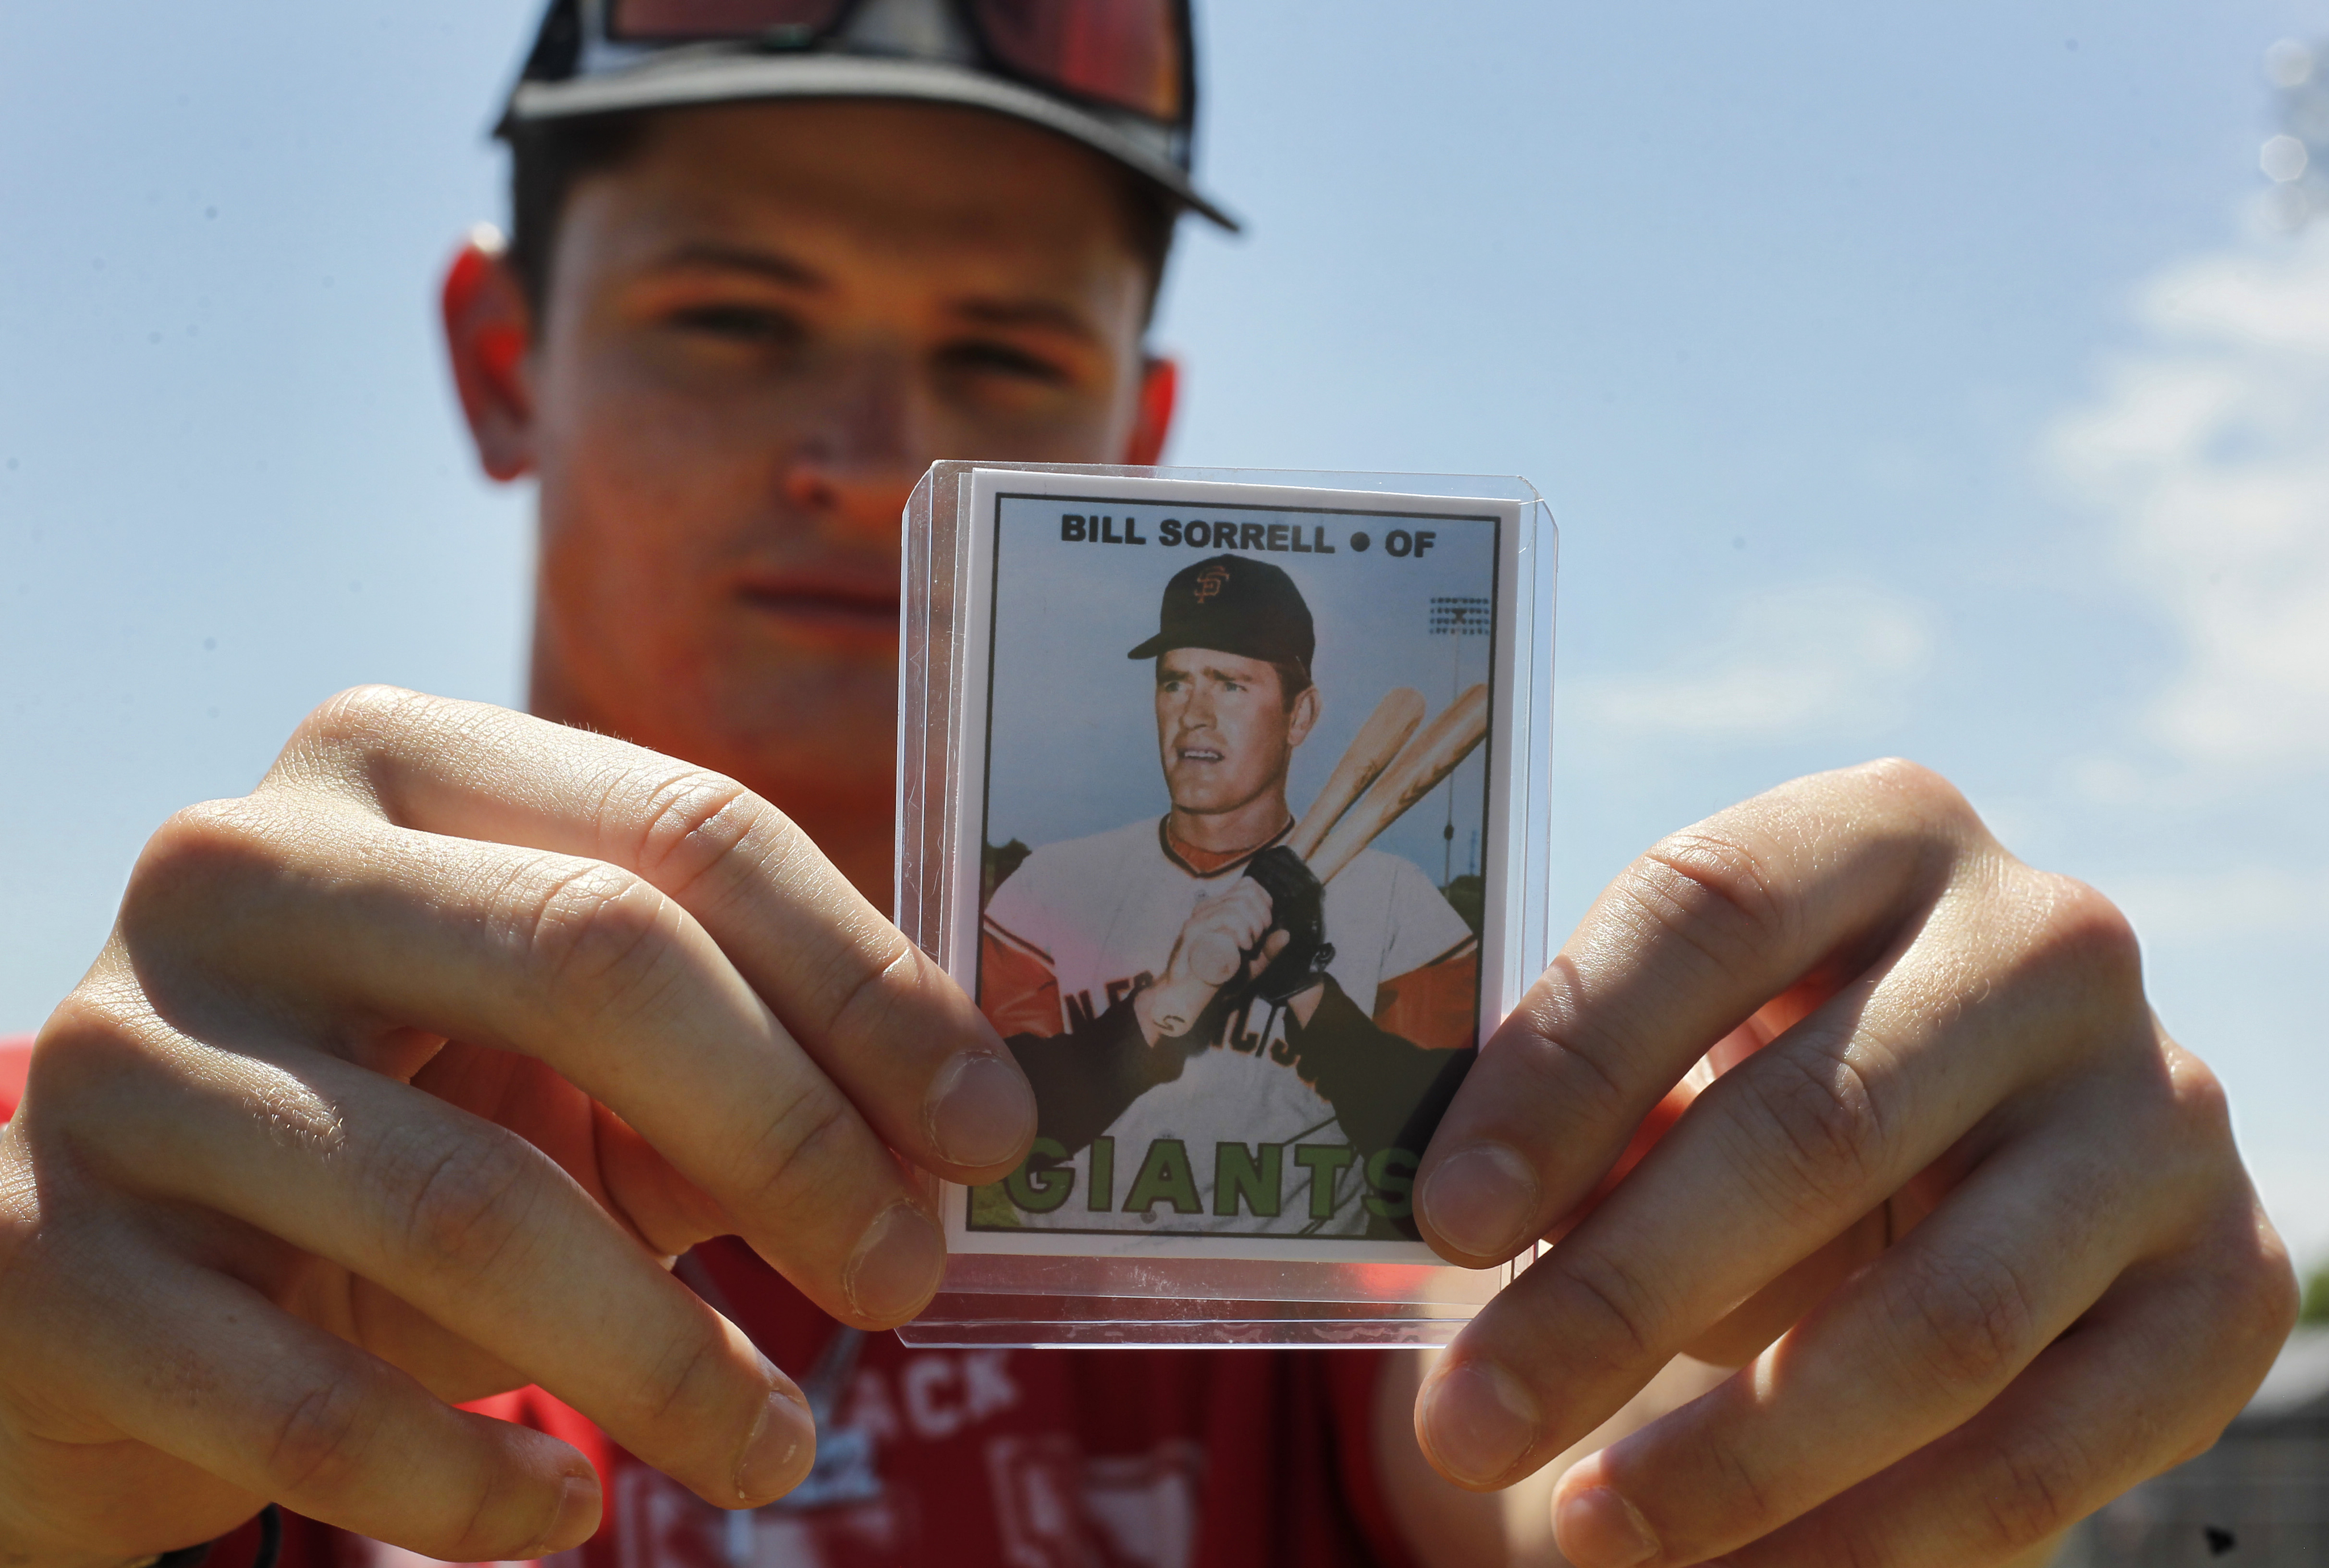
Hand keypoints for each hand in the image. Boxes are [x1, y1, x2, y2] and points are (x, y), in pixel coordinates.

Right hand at [0, 688, 1035, 1565]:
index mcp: (394, 763)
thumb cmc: (395, 1128)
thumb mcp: (560, 1066)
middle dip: (793, 1141)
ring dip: (662, 1358)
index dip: (866, 987)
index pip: (687, 830)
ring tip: (773, 1447)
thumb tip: (951, 1146)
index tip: (991, 1133)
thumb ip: (737, 1066)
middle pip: (593, 961)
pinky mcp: (46, 1264)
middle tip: (909, 1279)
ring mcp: (125, 1057)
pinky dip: (474, 1482)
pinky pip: (307, 1400)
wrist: (101, 1271)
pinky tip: (567, 1515)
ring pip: (464, 1201)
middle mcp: (242, 866)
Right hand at [1136, 880, 1277, 1038]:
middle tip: (1257, 943)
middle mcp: (1207, 908)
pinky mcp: (1192, 931)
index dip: (1265, 904)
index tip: (1264, 931)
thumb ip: (1268, 952)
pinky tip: (1244, 945)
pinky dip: (1241, 929)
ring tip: (1249, 947)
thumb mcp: (1251, 965)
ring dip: (1253, 926)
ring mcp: (1198, 918)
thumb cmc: (1219, 979)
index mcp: (1218, 908)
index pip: (1248, 886)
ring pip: (1237, 905)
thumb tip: (1286, 934)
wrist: (1190, 998)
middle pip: (1246, 894)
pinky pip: (1223, 917)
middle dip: (1262, 918)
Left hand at [1407, 760, 2295, 1566]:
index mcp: (1882, 830)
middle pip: (1812, 1131)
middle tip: (1468, 1417)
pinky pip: (2045, 1448)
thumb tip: (1452, 1222)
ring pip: (1936, 1321)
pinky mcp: (2224, 1279)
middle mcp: (2046, 942)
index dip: (1566, 1072)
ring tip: (1583, 1524)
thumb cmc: (1769, 1071)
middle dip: (1614, 1300)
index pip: (1706, 913)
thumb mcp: (1683, 1047)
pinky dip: (1876, 1535)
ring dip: (1737, 1455)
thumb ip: (1588, 1106)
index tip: (1446, 1219)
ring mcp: (2156, 1112)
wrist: (1987, 1137)